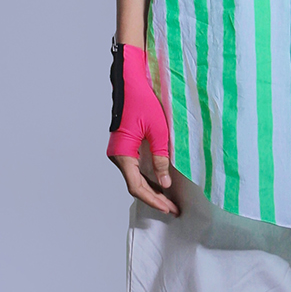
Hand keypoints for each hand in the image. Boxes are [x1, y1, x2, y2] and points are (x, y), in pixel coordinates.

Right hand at [107, 43, 178, 215]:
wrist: (130, 82)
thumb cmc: (142, 102)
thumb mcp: (158, 132)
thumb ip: (161, 158)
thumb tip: (165, 183)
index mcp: (122, 154)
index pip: (136, 186)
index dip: (153, 200)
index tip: (168, 208)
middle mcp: (117, 155)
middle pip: (135, 185)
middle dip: (154, 198)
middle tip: (172, 209)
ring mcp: (120, 152)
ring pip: (134, 178)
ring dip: (151, 190)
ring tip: (168, 200)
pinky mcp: (124, 147)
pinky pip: (134, 169)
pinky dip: (147, 179)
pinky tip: (159, 184)